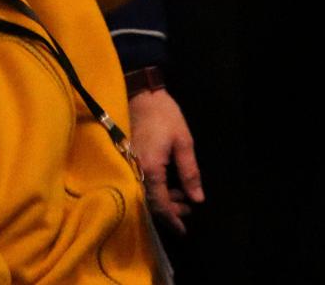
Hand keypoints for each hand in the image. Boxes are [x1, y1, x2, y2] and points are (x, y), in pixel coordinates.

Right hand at [127, 87, 203, 232]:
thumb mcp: (183, 142)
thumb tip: (197, 198)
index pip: (160, 204)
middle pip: (151, 203)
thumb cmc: (164, 116)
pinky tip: (168, 187)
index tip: (183, 230)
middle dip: (170, 210)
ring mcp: (129, 168)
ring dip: (164, 200)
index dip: (172, 218)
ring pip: (145, 195)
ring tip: (183, 197)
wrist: (140, 96)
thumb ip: (189, 172)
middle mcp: (136, 172)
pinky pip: (141, 184)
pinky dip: (155, 190)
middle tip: (188, 209)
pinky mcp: (128, 162)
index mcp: (150, 169)